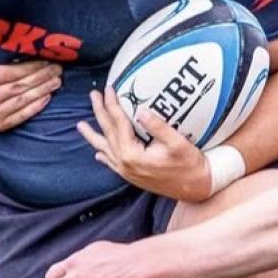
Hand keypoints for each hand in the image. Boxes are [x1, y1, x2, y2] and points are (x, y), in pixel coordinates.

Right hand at [0, 42, 61, 131]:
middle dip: (41, 77)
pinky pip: (21, 116)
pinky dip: (36, 107)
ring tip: (56, 80)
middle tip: (57, 68)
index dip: (29, 67)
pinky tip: (47, 97)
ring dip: (43, 90)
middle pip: (18, 86)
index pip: (8, 73)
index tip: (45, 59)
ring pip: (22, 101)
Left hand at [76, 88, 210, 200]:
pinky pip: (112, 163)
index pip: (118, 123)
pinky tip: (98, 153)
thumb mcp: (177, 143)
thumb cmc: (189, 165)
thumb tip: (141, 111)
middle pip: (108, 133)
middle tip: (94, 95)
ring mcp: (126, 171)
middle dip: (100, 112)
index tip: (109, 89)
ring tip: (80, 126)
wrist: (197, 188)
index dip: (112, 104)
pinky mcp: (132, 176)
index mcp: (132, 154)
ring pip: (105, 149)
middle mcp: (125, 164)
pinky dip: (104, 155)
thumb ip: (158, 127)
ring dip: (93, 135)